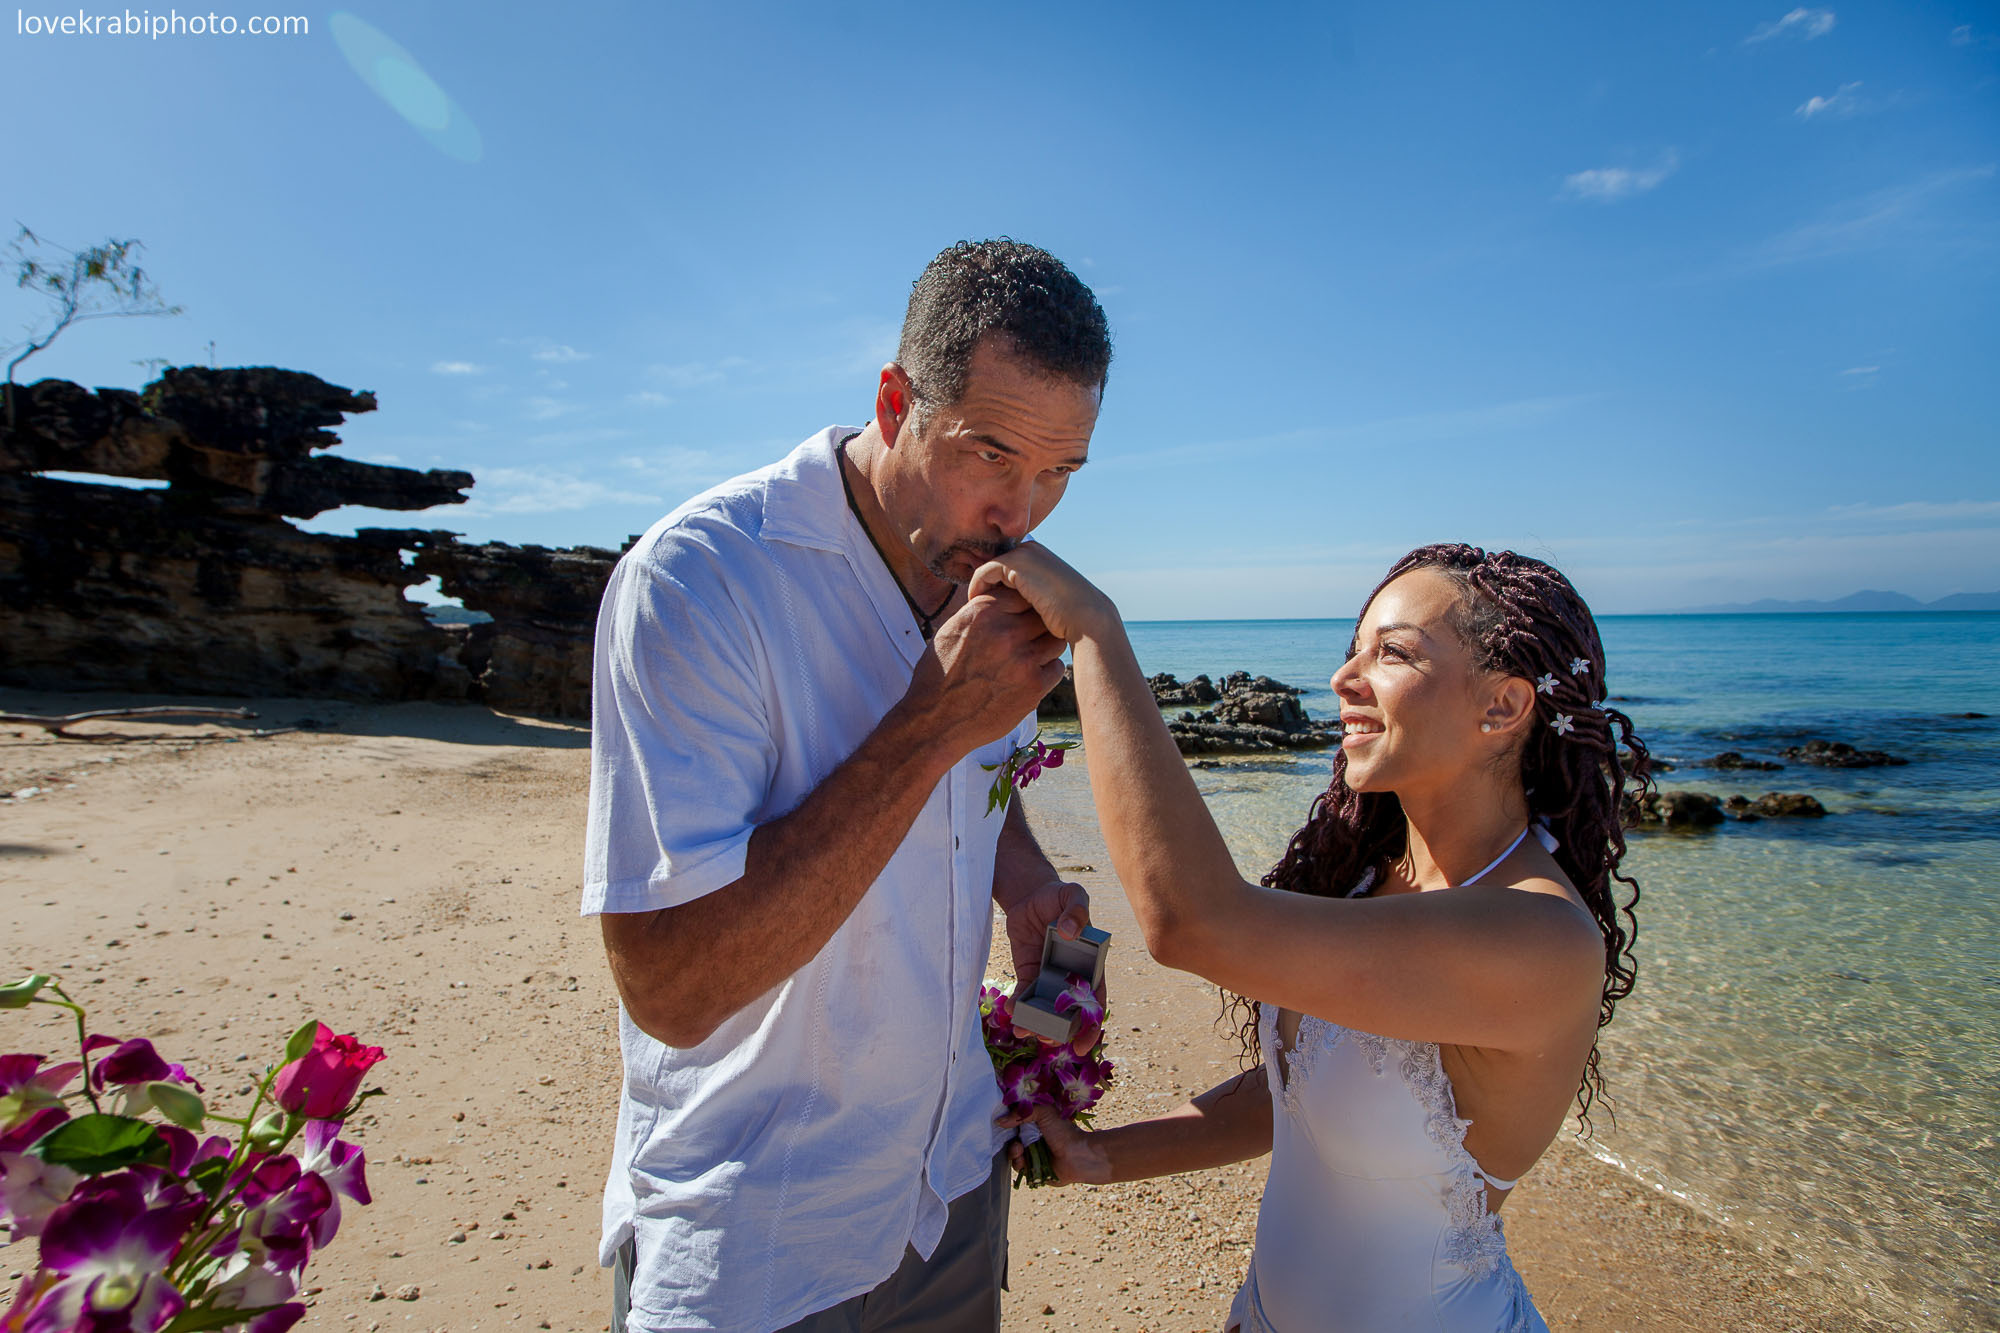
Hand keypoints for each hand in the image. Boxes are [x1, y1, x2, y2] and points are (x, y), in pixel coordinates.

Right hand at [902, 585, 1066, 752]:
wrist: (935, 720)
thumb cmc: (940, 674)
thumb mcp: (952, 629)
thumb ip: (982, 610)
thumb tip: (1008, 595)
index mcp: (983, 612)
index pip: (1024, 594)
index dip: (1025, 607)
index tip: (1019, 619)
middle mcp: (1005, 631)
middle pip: (1043, 616)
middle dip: (1037, 626)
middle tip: (1028, 640)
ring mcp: (1023, 659)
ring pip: (1055, 640)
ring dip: (1045, 647)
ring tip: (1029, 658)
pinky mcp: (1033, 686)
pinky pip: (1057, 668)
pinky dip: (1047, 671)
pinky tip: (1029, 677)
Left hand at [968, 544, 1115, 644]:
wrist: (1086, 616)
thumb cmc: (1069, 617)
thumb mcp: (1047, 602)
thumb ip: (1030, 596)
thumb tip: (1010, 606)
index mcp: (1040, 556)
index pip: (1008, 564)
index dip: (994, 581)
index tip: (985, 600)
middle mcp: (1032, 549)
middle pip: (996, 562)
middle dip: (985, 580)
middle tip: (975, 601)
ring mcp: (1024, 554)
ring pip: (989, 566)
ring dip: (980, 584)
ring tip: (974, 604)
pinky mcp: (1015, 563)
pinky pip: (985, 571)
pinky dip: (977, 585)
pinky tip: (976, 602)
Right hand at [997, 1103, 1110, 1185]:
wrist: (1079, 1156)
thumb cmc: (1065, 1132)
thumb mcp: (1044, 1112)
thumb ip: (1021, 1113)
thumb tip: (999, 1121)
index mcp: (1035, 1124)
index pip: (1015, 1122)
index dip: (1007, 1123)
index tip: (1001, 1123)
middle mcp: (1032, 1139)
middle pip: (1011, 1139)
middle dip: (1008, 1140)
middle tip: (1016, 1141)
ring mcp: (1032, 1155)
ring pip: (1013, 1154)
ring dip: (1013, 1152)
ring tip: (1019, 1150)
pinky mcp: (1033, 1170)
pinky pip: (1019, 1168)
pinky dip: (1018, 1164)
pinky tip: (1023, 1161)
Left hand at [1001, 878, 1103, 1055]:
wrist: (1031, 895)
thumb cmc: (1059, 896)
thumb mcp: (1073, 895)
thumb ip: (1078, 910)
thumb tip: (1069, 931)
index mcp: (1090, 963)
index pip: (1095, 999)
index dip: (1092, 1024)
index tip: (1084, 1044)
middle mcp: (1071, 975)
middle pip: (1070, 1012)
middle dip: (1060, 1031)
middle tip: (1047, 1039)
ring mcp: (1049, 976)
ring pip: (1047, 1008)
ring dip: (1037, 1023)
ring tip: (1026, 1030)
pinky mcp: (1028, 972)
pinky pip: (1025, 992)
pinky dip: (1020, 1003)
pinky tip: (1012, 1009)